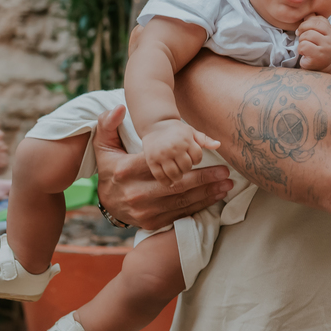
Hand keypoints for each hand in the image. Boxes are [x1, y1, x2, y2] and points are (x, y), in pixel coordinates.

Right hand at [93, 106, 231, 229]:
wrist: (108, 202)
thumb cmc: (111, 168)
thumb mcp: (104, 145)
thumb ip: (109, 124)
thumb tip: (118, 108)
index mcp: (125, 171)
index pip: (161, 164)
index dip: (187, 161)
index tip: (206, 156)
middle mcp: (136, 193)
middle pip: (177, 185)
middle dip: (204, 179)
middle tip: (225, 173)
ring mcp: (144, 211)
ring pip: (181, 202)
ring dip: (207, 194)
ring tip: (226, 185)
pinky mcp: (152, 223)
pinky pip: (180, 214)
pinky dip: (199, 207)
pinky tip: (214, 198)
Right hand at [142, 119, 221, 185]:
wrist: (155, 125)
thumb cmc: (177, 130)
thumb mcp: (191, 132)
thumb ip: (205, 139)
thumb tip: (218, 145)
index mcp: (186, 140)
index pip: (197, 157)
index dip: (196, 160)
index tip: (192, 159)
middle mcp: (174, 147)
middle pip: (187, 167)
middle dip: (187, 168)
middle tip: (183, 167)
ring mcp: (162, 155)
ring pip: (175, 174)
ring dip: (178, 176)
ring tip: (177, 174)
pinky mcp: (152, 160)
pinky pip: (160, 176)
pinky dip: (166, 181)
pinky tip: (169, 181)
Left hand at [296, 13, 330, 73]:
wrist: (324, 68)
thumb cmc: (319, 49)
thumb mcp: (320, 35)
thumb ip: (315, 23)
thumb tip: (308, 12)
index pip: (319, 19)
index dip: (307, 22)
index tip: (303, 29)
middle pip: (311, 25)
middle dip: (302, 30)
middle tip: (301, 37)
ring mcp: (326, 49)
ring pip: (306, 36)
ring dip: (301, 41)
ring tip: (305, 47)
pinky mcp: (318, 57)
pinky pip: (303, 46)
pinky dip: (300, 50)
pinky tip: (305, 54)